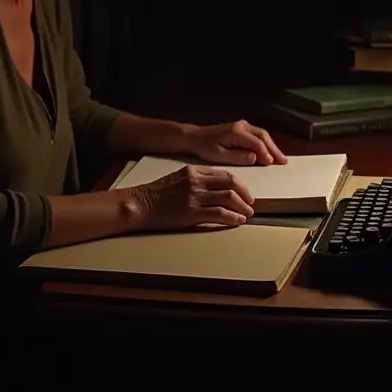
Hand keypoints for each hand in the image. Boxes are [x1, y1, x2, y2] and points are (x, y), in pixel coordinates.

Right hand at [129, 164, 254, 230]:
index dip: (239, 184)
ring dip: (242, 207)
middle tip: (250, 203)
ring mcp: (194, 197)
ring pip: (229, 197)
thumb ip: (196, 180)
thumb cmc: (156, 193)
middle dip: (245, 194)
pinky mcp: (192, 213)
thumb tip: (216, 189)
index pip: (223, 174)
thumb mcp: (177, 178)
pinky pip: (220, 214)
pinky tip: (237, 221)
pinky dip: (233, 218)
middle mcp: (196, 181)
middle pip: (230, 183)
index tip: (245, 192)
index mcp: (193, 170)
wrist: (140, 204)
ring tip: (247, 214)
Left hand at [185, 120, 287, 165]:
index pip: (255, 142)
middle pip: (263, 136)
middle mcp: (241, 126)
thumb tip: (254, 158)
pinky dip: (265, 143)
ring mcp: (242, 126)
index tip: (272, 163)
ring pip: (262, 134)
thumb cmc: (205, 147)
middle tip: (283, 161)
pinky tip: (269, 152)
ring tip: (280, 158)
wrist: (195, 137)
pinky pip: (257, 135)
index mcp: (235, 132)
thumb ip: (237, 157)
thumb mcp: (219, 156)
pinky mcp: (242, 128)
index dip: (265, 153)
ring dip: (272, 146)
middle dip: (274, 149)